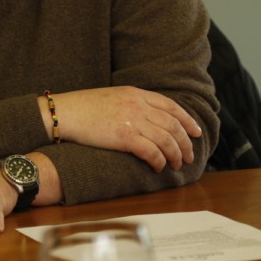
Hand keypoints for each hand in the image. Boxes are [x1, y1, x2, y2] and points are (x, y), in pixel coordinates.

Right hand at [42, 86, 201, 171]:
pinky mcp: (124, 136)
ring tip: (176, 164)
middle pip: (173, 124)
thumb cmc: (83, 106)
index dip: (186, 120)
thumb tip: (145, 116)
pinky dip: (159, 161)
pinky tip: (158, 167)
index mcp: (135, 93)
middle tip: (188, 155)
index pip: (170, 106)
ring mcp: (132, 120)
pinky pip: (152, 151)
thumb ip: (131, 102)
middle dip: (185, 142)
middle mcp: (137, 105)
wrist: (65, 112)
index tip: (195, 131)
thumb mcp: (111, 96)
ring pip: (167, 140)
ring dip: (175, 155)